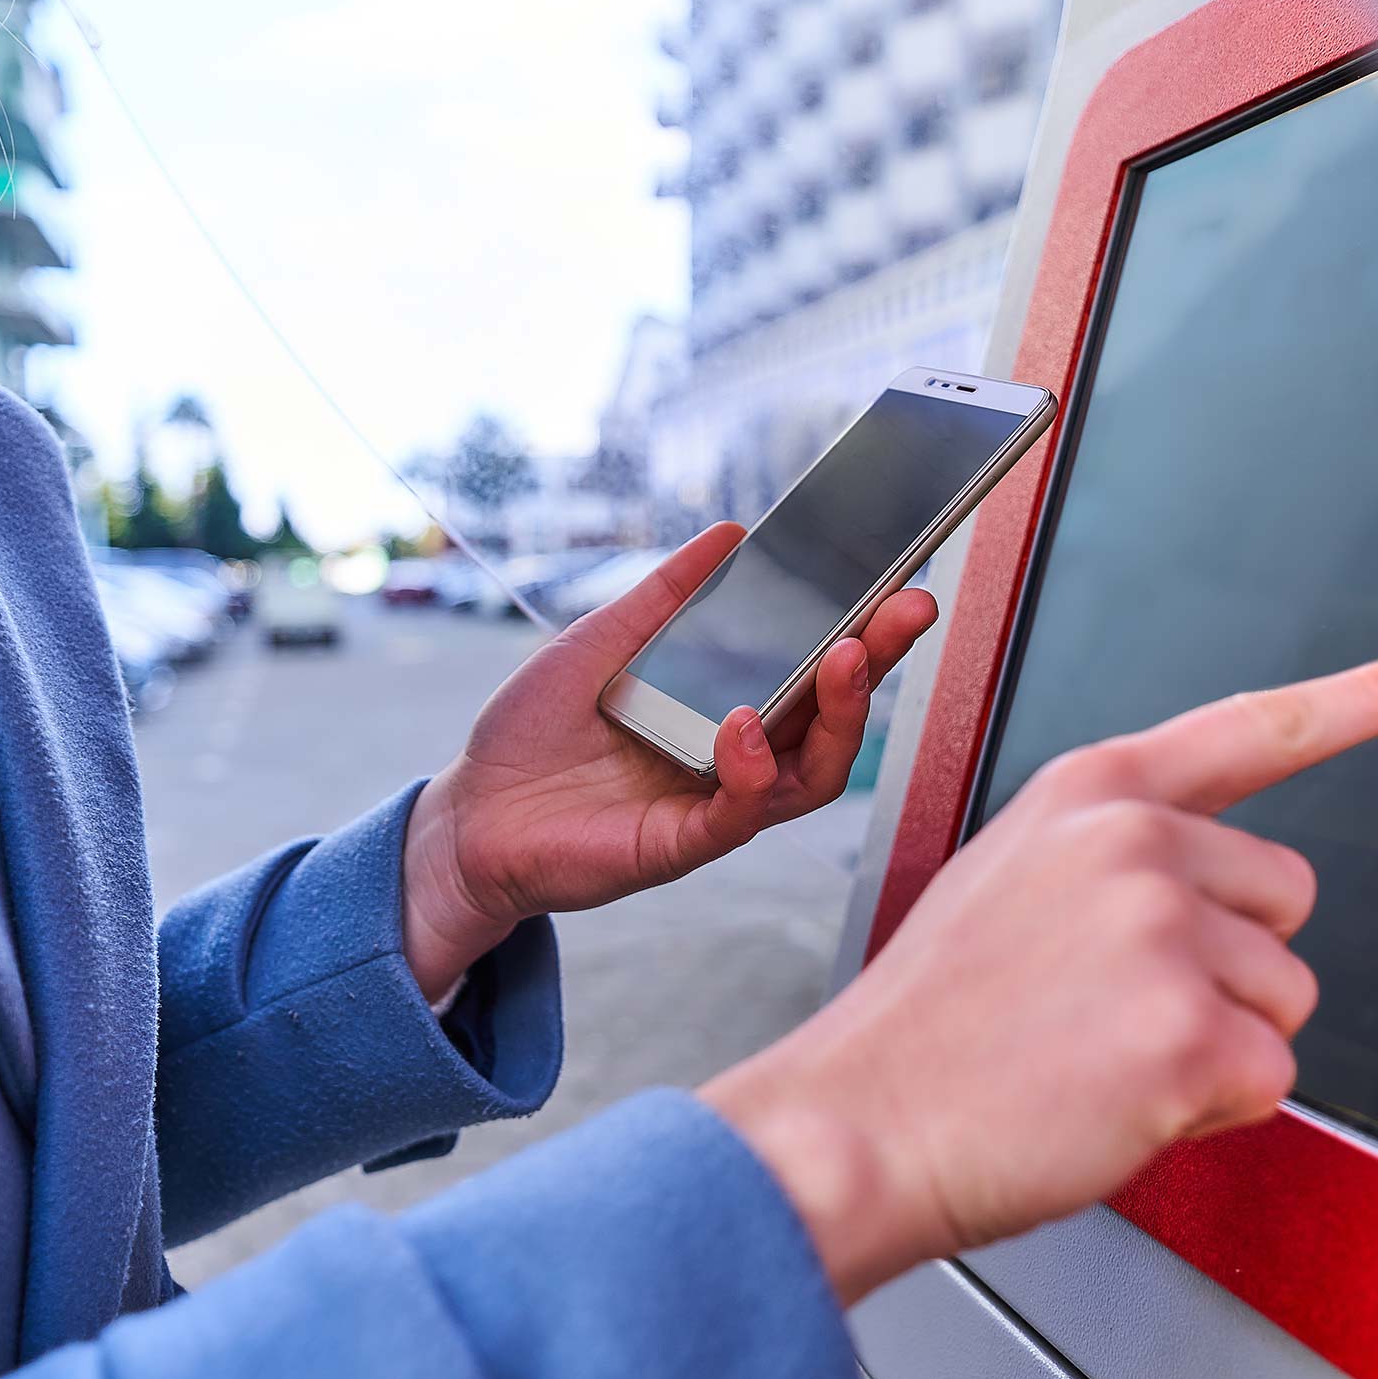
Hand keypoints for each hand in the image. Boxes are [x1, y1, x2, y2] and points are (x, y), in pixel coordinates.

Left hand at [400, 523, 940, 998]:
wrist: (471, 812)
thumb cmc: (535, 732)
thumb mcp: (601, 641)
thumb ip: (666, 595)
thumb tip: (732, 533)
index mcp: (729, 704)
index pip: (813, 667)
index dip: (862, 626)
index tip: (897, 577)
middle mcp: (738, 757)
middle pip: (834, 717)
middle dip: (878, 660)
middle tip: (906, 609)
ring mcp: (716, 804)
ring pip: (812, 774)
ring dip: (837, 716)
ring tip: (842, 658)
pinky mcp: (679, 844)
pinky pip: (737, 814)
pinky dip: (750, 770)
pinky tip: (742, 726)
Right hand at [701, 649, 1377, 1302]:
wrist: (861, 1119)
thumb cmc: (929, 1023)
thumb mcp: (1008, 879)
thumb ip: (1112, 858)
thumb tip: (1205, 894)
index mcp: (1091, 792)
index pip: (1254, 727)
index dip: (1365, 697)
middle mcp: (1137, 840)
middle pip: (1288, 900)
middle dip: (1232, 965)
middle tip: (1113, 1006)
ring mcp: (1165, 929)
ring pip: (1286, 997)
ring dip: (1219, 1042)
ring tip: (1101, 1054)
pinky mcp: (1191, 1029)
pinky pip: (1269, 1076)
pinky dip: (1210, 1107)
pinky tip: (1117, 1098)